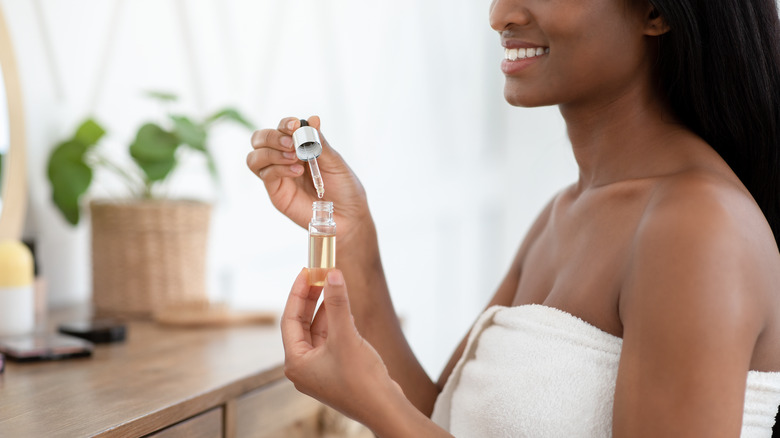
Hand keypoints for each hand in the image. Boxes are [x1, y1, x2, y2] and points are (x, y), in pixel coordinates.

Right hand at [247, 116, 370, 233]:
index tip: (295, 125)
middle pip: (259, 139)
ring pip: (255, 158)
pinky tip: (297, 171)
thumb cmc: (344, 187)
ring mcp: (278, 176)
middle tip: (292, 144)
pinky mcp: (276, 193)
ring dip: (272, 153)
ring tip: (295, 158)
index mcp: (298, 146)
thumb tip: (312, 119)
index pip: (281, 128)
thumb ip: (319, 143)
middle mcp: (284, 158)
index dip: (285, 124)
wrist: (348, 215)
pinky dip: (279, 169)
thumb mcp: (334, 162)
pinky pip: (266, 175)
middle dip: (272, 137)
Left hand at [281, 268, 404, 427]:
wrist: (385, 408)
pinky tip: (344, 308)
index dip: (297, 293)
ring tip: (333, 285)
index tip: (306, 272)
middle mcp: (304, 367)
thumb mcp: (346, 336)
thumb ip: (338, 304)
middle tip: (320, 274)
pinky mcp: (336, 370)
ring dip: (325, 309)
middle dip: (311, 299)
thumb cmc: (361, 380)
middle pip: (302, 324)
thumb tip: (332, 275)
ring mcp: (320, 370)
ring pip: (318, 331)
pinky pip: (330, 339)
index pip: (289, 319)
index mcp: (296, 362)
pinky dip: (336, 322)